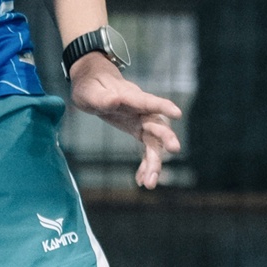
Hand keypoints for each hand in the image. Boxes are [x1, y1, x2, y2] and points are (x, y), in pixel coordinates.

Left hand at [67, 54, 181, 189]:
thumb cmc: (90, 85)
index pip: (148, 101)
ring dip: (154, 163)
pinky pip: (146, 149)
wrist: (94, 82)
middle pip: (157, 125)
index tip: (177, 113)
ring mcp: (141, 121)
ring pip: (154, 142)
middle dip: (165, 139)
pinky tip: (140, 180)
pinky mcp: (138, 130)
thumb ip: (102, 98)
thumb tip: (114, 101)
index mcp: (130, 97)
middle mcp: (141, 110)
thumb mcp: (90, 91)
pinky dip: (144, 165)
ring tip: (150, 184)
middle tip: (174, 150)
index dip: (163, 107)